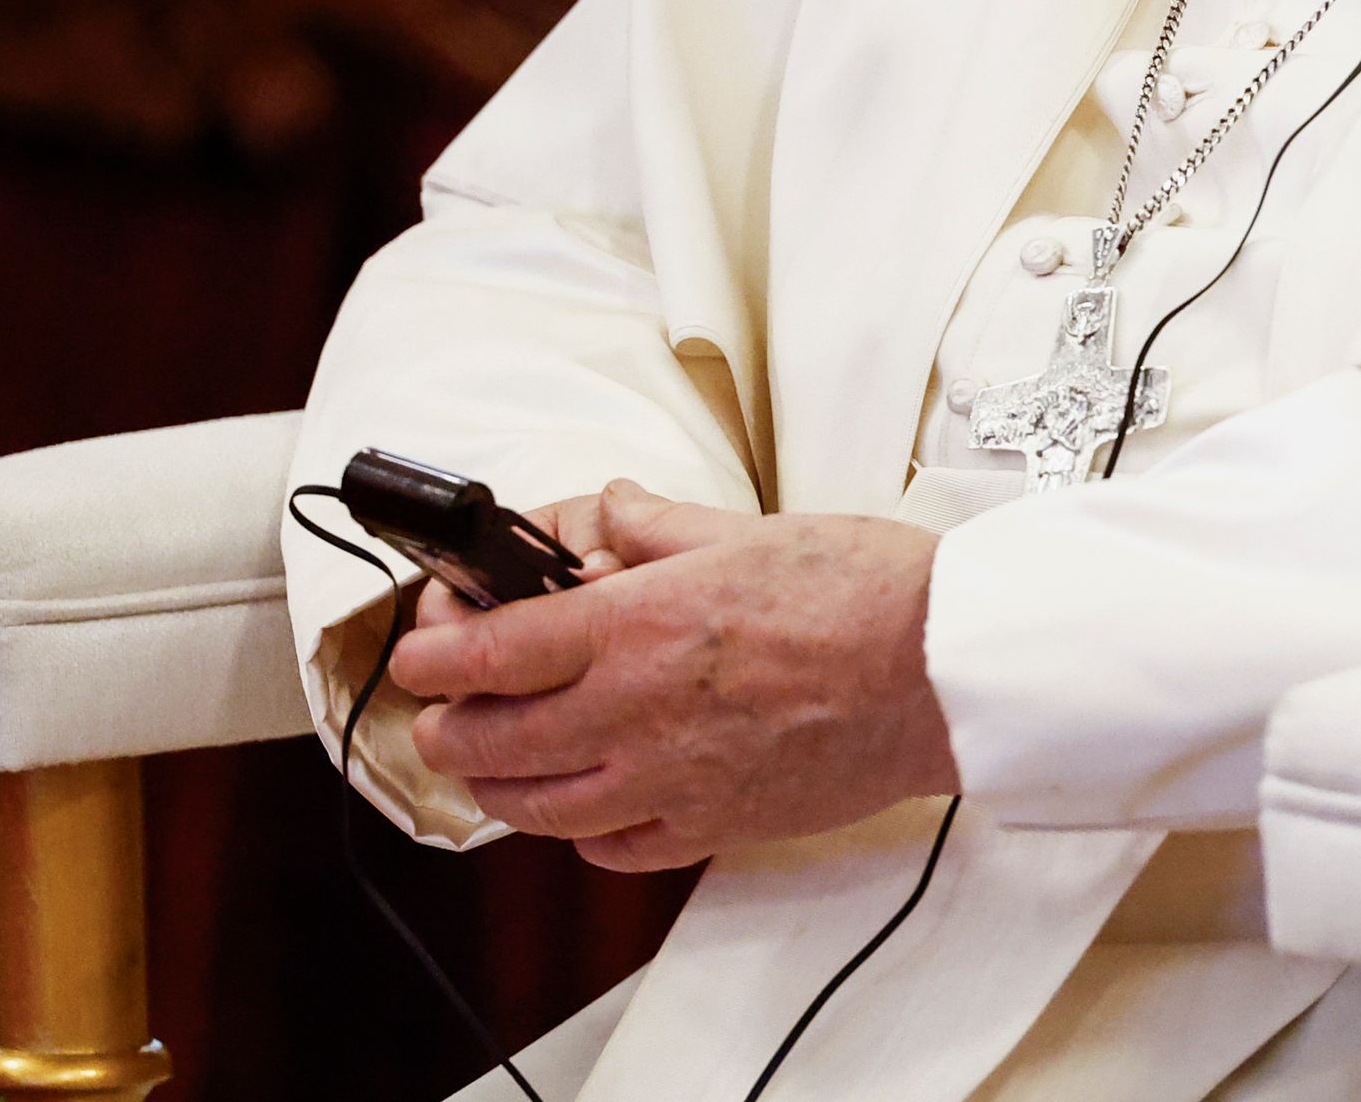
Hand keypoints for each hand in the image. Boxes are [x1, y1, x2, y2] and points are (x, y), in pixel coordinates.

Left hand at [388, 480, 958, 870]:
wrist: (941, 670)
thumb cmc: (862, 592)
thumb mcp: (746, 529)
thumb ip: (657, 526)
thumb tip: (608, 511)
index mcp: (635, 625)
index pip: (487, 651)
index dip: (430, 651)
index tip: (419, 645)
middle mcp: (635, 712)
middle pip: (487, 740)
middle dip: (445, 722)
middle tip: (446, 702)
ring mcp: (668, 780)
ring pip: (532, 808)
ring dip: (496, 782)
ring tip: (498, 755)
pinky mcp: (710, 826)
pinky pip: (609, 848)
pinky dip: (579, 829)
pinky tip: (589, 800)